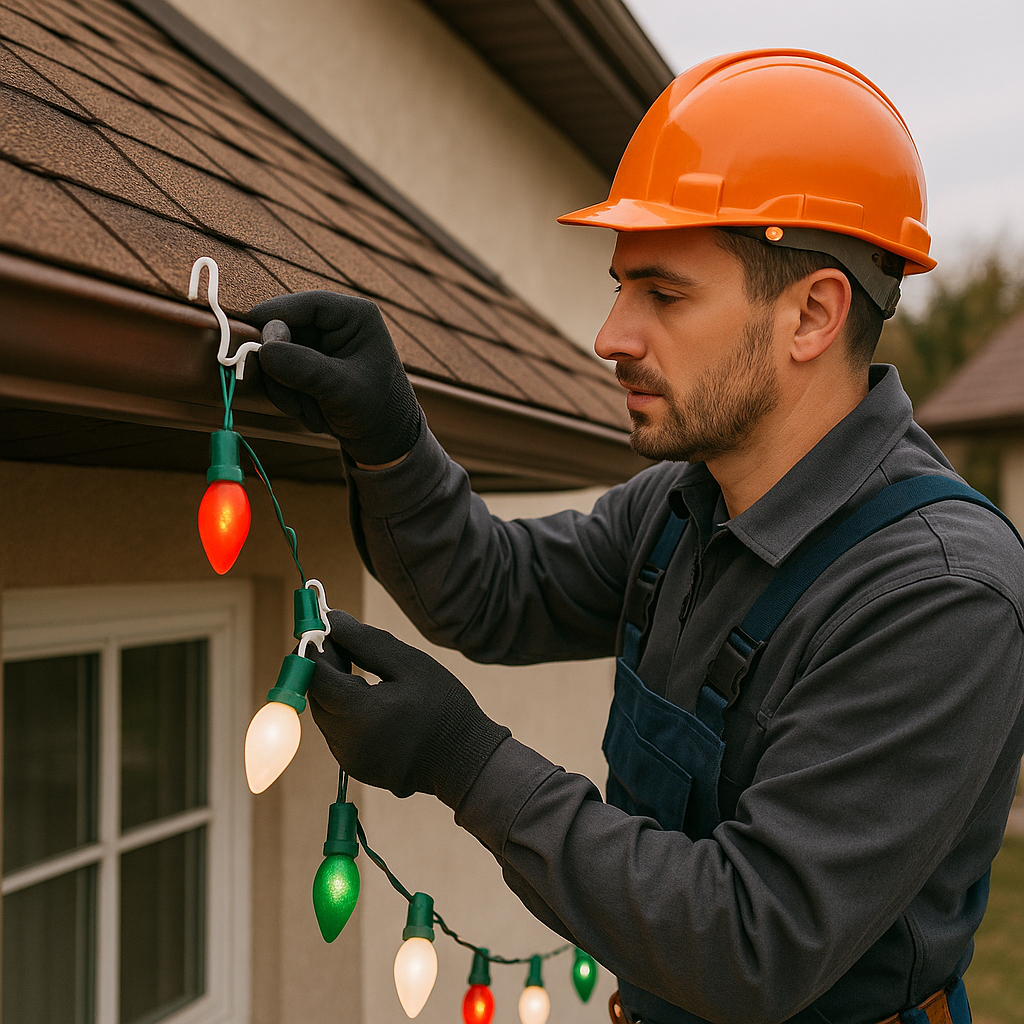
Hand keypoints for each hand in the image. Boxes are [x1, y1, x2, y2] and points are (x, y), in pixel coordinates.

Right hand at [248, 291, 421, 466]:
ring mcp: (320, 345)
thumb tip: (264, 349)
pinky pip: (279, 374)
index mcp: (356, 316)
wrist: (385, 440)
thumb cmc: (378, 411)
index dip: (274, 316)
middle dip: (283, 369)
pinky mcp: (309, 364)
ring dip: (287, 389)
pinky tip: (315, 411)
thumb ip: (304, 368)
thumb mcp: (342, 390)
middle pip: (284, 329)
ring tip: (315, 410)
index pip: (306, 304)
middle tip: (296, 400)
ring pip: (276, 355)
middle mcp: (336, 324)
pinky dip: (290, 397)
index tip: (248, 333)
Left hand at [308, 611, 510, 804]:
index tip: (321, 627)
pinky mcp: (356, 768)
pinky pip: (337, 732)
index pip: (316, 675)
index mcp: (361, 714)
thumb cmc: (445, 708)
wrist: (466, 762)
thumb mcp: (411, 665)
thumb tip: (331, 619)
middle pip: (316, 695)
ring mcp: (350, 759)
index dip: (314, 648)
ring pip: (325, 714)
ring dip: (333, 689)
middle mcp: (347, 742)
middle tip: (342, 643)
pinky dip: (345, 711)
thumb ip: (366, 641)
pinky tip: (370, 698)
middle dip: (323, 667)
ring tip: (359, 669)